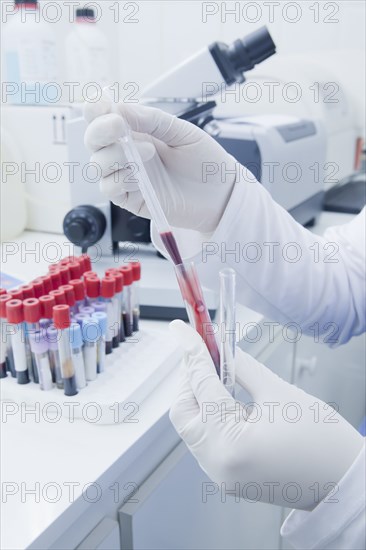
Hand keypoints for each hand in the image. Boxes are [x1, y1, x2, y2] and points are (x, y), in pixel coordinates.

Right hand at [84, 98, 237, 232]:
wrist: (221, 194)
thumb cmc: (204, 162)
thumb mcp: (182, 132)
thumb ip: (152, 120)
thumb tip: (121, 107)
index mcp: (136, 131)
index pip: (103, 116)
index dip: (96, 108)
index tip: (102, 103)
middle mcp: (126, 152)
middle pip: (93, 139)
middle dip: (100, 129)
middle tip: (118, 124)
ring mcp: (127, 176)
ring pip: (97, 164)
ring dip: (115, 155)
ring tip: (149, 152)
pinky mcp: (131, 199)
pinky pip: (110, 188)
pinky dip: (120, 178)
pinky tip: (140, 174)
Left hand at [169, 320, 363, 509]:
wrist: (345, 481)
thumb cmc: (321, 440)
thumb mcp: (278, 392)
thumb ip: (240, 366)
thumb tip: (218, 345)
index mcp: (230, 445)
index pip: (199, 385)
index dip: (191, 351)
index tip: (182, 329)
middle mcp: (217, 466)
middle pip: (184, 410)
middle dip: (191, 377)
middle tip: (206, 351)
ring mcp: (221, 474)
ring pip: (193, 424)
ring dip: (201, 394)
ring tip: (220, 370)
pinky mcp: (228, 475)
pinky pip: (206, 438)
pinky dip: (211, 413)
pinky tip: (227, 395)